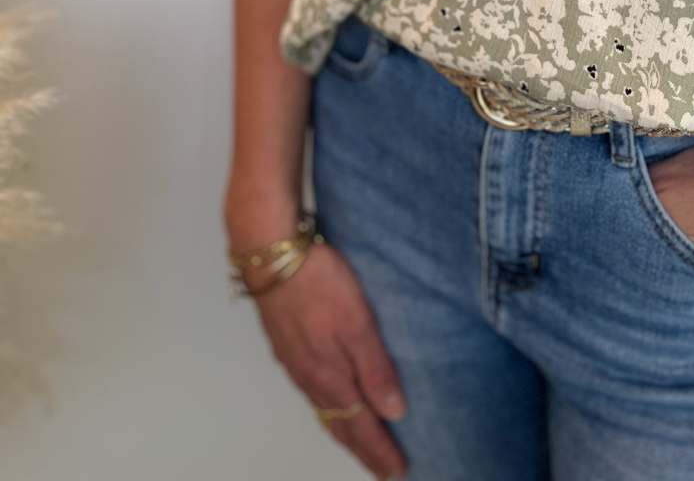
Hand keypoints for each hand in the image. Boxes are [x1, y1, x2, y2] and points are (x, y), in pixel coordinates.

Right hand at [240, 239, 409, 479]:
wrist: (272, 257)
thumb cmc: (320, 284)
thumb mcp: (357, 323)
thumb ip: (375, 368)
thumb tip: (394, 413)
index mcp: (330, 376)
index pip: (360, 426)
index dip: (379, 450)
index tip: (398, 472)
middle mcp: (310, 378)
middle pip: (340, 425)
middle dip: (363, 449)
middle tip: (384, 469)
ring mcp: (296, 364)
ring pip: (324, 410)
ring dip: (345, 431)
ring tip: (362, 443)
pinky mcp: (287, 347)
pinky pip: (312, 392)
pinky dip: (328, 408)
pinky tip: (333, 401)